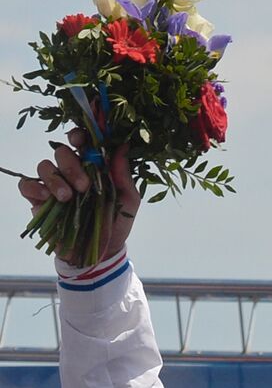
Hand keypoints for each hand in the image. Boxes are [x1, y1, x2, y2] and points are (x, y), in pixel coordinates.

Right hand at [18, 129, 137, 265]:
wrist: (100, 251)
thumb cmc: (117, 222)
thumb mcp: (128, 200)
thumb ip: (124, 175)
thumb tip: (124, 145)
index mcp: (94, 167)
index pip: (82, 143)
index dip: (79, 136)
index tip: (81, 141)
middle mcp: (72, 172)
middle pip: (61, 152)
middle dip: (71, 165)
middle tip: (84, 186)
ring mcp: (54, 185)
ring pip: (44, 166)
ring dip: (56, 179)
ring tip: (68, 198)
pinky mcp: (38, 200)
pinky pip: (26, 185)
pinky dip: (33, 188)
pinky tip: (46, 198)